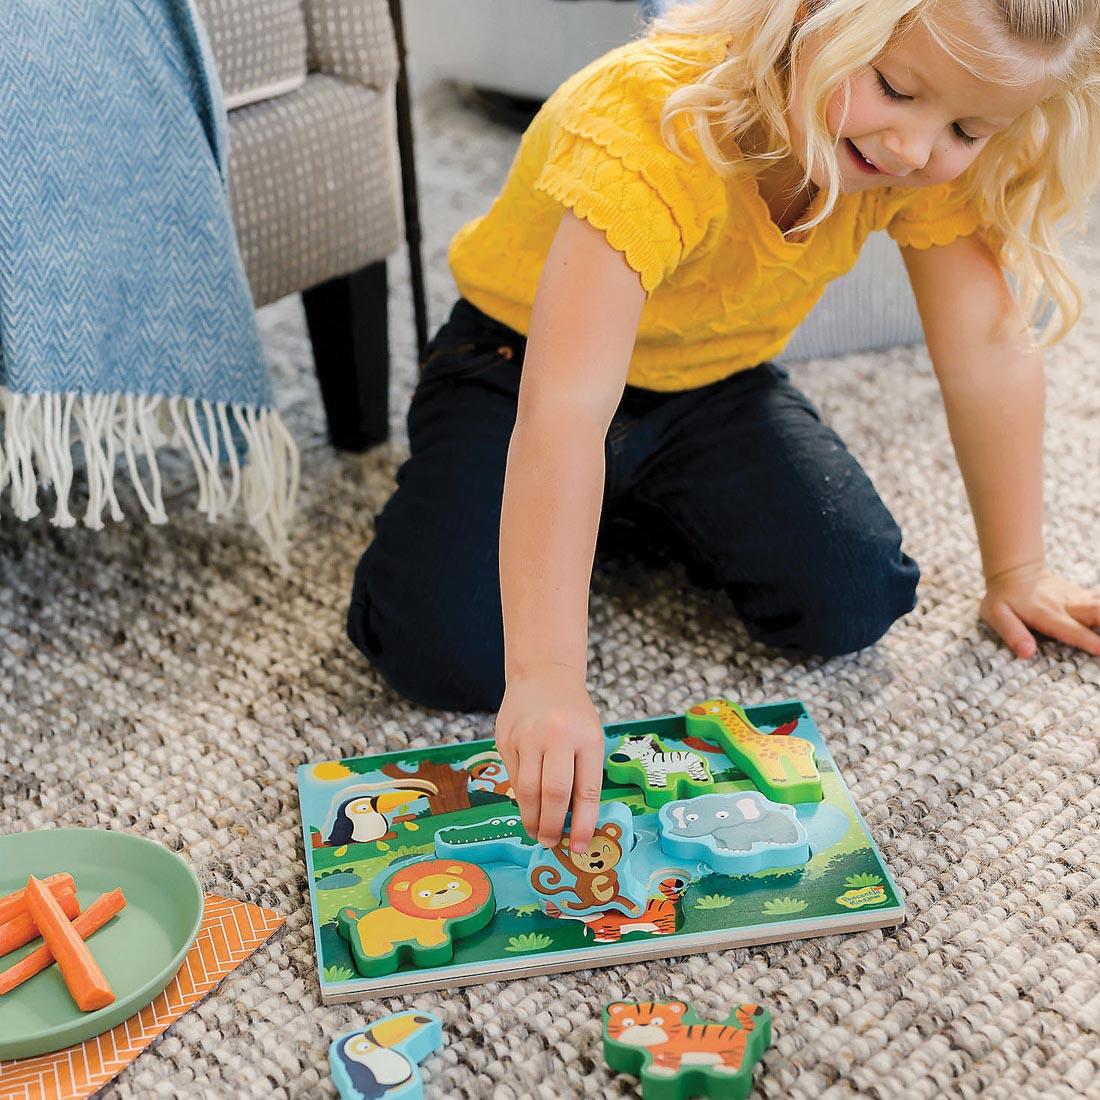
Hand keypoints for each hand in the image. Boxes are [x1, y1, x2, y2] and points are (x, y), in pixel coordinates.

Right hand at [495, 668, 605, 854]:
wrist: (543, 676)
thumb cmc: (573, 714)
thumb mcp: (590, 738)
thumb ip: (584, 775)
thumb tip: (575, 823)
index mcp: (587, 738)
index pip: (586, 790)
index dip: (584, 824)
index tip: (581, 847)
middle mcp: (556, 736)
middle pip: (553, 793)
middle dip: (553, 826)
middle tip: (552, 842)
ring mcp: (527, 736)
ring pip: (527, 790)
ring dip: (532, 818)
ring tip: (537, 832)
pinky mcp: (505, 738)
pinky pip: (513, 777)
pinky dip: (521, 796)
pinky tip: (527, 804)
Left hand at [981, 562, 1099, 657]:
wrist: (1014, 571)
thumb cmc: (1002, 598)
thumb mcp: (995, 614)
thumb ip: (1012, 633)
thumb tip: (1026, 653)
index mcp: (1048, 615)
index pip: (1071, 630)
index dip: (1087, 641)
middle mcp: (1068, 606)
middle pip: (1098, 613)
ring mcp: (1079, 600)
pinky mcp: (1085, 596)